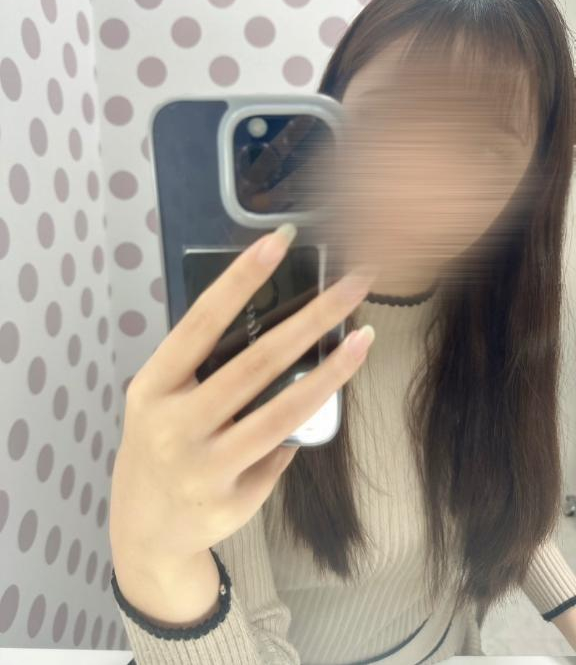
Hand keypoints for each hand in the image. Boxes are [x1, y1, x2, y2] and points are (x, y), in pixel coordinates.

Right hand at [109, 225, 376, 584]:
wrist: (145, 528)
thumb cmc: (160, 445)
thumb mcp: (163, 400)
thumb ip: (206, 370)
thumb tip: (279, 330)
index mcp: (154, 385)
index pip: (200, 322)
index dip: (240, 281)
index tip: (278, 242)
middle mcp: (174, 423)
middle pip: (256, 363)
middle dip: (311, 319)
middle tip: (354, 284)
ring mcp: (203, 464)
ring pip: (282, 412)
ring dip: (330, 373)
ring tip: (363, 339)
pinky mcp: (232, 496)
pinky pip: (281, 450)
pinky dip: (304, 423)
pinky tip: (324, 398)